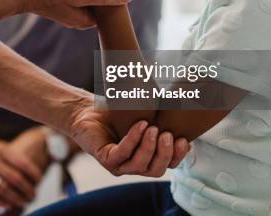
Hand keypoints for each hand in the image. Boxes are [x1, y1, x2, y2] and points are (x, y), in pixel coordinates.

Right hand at [0, 138, 42, 209]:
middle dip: (28, 189)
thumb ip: (13, 157)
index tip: (39, 181)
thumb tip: (34, 173)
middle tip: (34, 195)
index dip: (33, 174)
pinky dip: (2, 203)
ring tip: (24, 202)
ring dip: (17, 199)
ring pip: (4, 190)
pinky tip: (9, 205)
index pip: (23, 163)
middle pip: (15, 179)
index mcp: (0, 148)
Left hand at [68, 98, 189, 176]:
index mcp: (147, 157)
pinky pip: (123, 153)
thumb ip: (161, 115)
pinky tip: (139, 125)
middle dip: (165, 154)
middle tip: (167, 134)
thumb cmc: (115, 112)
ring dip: (149, 147)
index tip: (184, 140)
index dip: (178, 156)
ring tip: (153, 128)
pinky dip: (133, 139)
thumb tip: (183, 101)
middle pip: (157, 170)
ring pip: (141, 165)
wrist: (87, 111)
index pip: (168, 164)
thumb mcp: (144, 113)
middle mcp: (134, 165)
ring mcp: (120, 165)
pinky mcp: (106, 159)